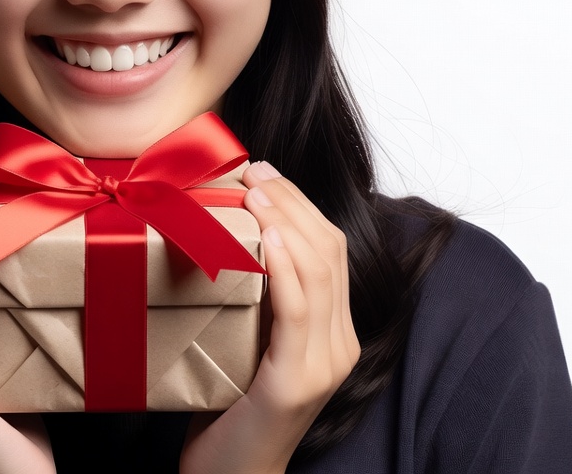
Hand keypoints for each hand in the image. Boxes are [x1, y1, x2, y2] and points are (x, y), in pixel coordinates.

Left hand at [180, 161, 359, 473]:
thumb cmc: (231, 401)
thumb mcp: (251, 337)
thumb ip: (259, 294)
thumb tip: (233, 230)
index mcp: (336, 330)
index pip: (331, 248)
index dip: (301, 203)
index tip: (264, 171)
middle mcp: (341, 343)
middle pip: (330, 250)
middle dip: (292, 201)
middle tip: (254, 170)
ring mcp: (324, 364)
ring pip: (319, 272)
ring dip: (287, 221)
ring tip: (256, 191)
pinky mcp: (296, 381)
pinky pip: (299, 310)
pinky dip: (286, 267)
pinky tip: (269, 239)